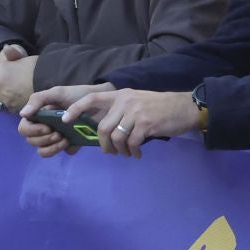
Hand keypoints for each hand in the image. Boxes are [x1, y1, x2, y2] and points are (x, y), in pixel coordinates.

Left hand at [0, 44, 37, 113]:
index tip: (6, 78)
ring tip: (11, 97)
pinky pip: (6, 108)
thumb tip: (5, 48)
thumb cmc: (38, 68)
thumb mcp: (24, 58)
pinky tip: (17, 102)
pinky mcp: (12, 108)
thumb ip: (12, 54)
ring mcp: (4, 97)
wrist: (50, 81)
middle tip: (7, 89)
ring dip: (1, 98)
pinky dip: (9, 106)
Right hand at [18, 82, 112, 156]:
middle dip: (45, 140)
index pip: (24, 129)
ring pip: (43, 152)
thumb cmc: (75, 94)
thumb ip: (38, 100)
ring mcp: (56, 137)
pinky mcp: (69, 143)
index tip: (47, 127)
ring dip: (52, 148)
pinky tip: (72, 141)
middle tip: (58, 133)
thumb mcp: (56, 92)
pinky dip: (66, 149)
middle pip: (32, 142)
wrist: (98, 99)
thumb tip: (22, 114)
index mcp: (37, 116)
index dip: (32, 131)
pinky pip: (63, 153)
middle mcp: (44, 128)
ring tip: (65, 139)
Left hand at [69, 87, 196, 157]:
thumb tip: (103, 131)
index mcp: (120, 95)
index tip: (65, 120)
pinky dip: (133, 152)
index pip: (92, 98)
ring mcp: (135, 112)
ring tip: (127, 153)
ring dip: (119, 150)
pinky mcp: (146, 124)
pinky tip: (137, 154)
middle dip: (104, 144)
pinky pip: (131, 143)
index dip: (76, 109)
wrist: (184, 107)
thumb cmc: (159, 107)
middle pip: (103, 127)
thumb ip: (120, 111)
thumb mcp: (136, 102)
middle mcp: (125, 101)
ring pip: (116, 137)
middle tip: (111, 152)